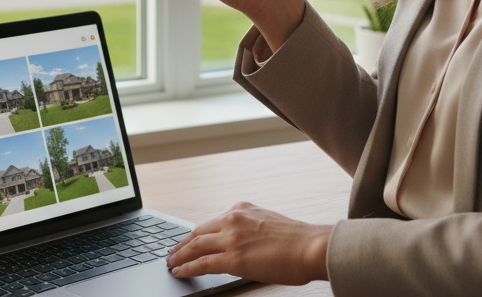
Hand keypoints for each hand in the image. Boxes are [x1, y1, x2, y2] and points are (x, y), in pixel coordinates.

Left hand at [165, 202, 331, 284]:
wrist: (311, 246)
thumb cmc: (298, 240)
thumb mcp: (269, 224)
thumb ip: (251, 229)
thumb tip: (243, 243)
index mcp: (242, 209)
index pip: (211, 223)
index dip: (196, 234)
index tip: (187, 240)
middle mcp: (233, 219)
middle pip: (197, 232)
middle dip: (182, 244)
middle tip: (172, 252)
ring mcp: (231, 238)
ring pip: (194, 246)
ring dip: (179, 256)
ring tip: (170, 263)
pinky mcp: (232, 258)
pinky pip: (201, 263)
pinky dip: (186, 267)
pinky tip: (179, 272)